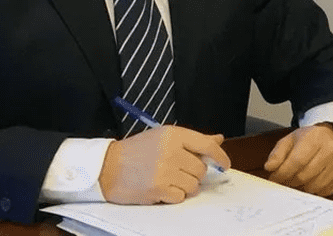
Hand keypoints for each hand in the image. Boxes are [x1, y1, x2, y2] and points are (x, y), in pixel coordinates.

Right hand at [98, 125, 230, 204]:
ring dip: (184, 185)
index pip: (207, 145)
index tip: (225, 164)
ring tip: (167, 178)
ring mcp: (166, 171)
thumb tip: (218, 139)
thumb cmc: (136, 151)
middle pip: (201, 169)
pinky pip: (181, 197)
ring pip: (194, 185)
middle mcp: (172, 151)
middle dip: (193, 172)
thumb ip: (192, 140)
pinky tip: (160, 188)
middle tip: (176, 170)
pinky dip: (173, 196)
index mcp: (173, 134)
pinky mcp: (159, 189)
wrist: (107, 167)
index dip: (220, 156)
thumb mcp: (163, 137)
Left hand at [263, 124, 332, 195]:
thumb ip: (277, 153)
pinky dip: (313, 190)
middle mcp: (330, 150)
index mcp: (315, 138)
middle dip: (290, 182)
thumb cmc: (309, 140)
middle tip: (283, 181)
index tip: (274, 178)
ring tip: (296, 180)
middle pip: (304, 176)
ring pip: (313, 186)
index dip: (283, 173)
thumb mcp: (290, 140)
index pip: (297, 160)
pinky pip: (323, 192)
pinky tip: (310, 181)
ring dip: (300, 188)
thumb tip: (269, 167)